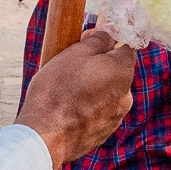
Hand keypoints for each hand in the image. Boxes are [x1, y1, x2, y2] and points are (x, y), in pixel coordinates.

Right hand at [17, 29, 136, 169]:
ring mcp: (115, 118)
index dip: (107, 39)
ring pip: (107, 93)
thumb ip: (98, 39)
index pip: (126, 46)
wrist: (44, 135)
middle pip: (116, 71)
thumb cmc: (58, 90)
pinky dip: (87, 107)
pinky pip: (98, 112)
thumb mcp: (75, 53)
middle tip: (72, 66)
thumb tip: (108, 34)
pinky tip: (67, 109)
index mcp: (122, 72)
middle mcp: (126, 96)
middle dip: (98, 66)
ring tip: (66, 91)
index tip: (87, 39)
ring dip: (92, 87)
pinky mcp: (103, 134)